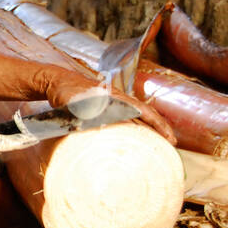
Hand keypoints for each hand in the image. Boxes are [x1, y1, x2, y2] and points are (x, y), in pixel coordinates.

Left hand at [39, 67, 176, 145]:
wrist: (56, 82)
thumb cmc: (66, 91)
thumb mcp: (74, 102)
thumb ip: (82, 112)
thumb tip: (91, 123)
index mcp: (115, 98)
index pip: (143, 111)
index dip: (158, 125)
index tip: (169, 137)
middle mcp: (118, 100)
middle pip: (146, 114)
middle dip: (160, 129)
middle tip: (171, 145)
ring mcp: (114, 104)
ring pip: (138, 116)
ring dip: (149, 129)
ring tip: (159, 145)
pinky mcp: (107, 109)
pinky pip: (126, 118)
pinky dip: (135, 127)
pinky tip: (135, 139)